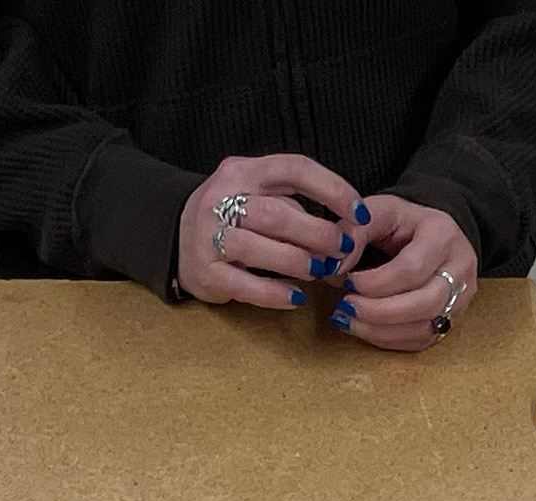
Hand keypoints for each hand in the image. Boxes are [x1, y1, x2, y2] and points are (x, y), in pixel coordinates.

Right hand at [178, 154, 365, 315]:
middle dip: (317, 234)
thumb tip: (344, 228)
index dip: (332, 189)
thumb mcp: (258, 193)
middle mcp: (221, 198)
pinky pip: (245, 285)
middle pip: (276, 213)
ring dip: (297, 262)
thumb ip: (293, 202)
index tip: (359, 214)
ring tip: (320, 271)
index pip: (294, 169)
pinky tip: (296, 296)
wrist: (175, 236)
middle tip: (342, 250)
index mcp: (243, 171)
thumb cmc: (233, 217)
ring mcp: (208, 236)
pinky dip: (276, 293)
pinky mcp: (205, 271)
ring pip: (258, 247)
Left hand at [331, 194, 475, 351]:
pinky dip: (388, 340)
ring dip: (380, 330)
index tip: (347, 282)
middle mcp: (460, 269)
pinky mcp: (452, 320)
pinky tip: (364, 328)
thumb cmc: (404, 224)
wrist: (435, 235)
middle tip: (346, 306)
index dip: (376, 282)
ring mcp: (461, 299)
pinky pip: (421, 341)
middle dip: (379, 312)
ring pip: (425, 328)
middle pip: (425, 304)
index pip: (412, 269)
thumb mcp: (379, 211)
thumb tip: (333, 267)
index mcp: (443, 235)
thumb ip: (354, 232)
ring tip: (348, 319)